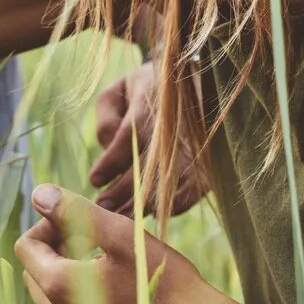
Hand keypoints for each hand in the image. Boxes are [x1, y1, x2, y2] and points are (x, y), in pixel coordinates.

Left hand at [13, 183, 239, 303]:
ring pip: (47, 303)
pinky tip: (110, 298)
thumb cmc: (165, 282)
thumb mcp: (123, 236)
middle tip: (92, 242)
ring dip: (63, 281)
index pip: (25, 248)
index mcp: (60, 286)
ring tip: (103, 269)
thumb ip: (76, 213)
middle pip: (33, 275)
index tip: (75, 223)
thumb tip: (40, 193)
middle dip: (53, 253)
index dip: (45, 228)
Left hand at [90, 63, 207, 213]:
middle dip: (123, 191)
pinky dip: (174, 206)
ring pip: (171, 181)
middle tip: (102, 207)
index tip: (94, 180)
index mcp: (153, 103)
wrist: (196, 85)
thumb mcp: (120, 91)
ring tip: (123, 218)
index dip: (111, 162)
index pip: (130, 136)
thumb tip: (107, 145)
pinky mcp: (209, 163)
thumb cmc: (146, 91)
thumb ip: (107, 116)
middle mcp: (177, 125)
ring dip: (145, 204)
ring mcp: (196, 145)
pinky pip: (193, 191)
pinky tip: (152, 213)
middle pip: (149, 166)